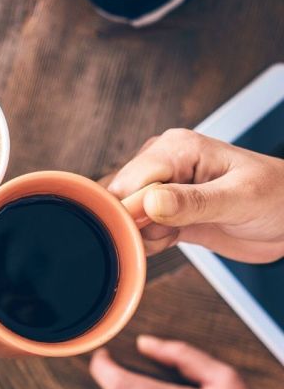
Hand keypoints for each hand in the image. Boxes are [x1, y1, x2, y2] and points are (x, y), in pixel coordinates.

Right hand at [105, 128, 283, 261]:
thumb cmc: (279, 198)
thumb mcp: (241, 199)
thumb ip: (194, 202)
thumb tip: (150, 203)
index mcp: (178, 148)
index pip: (131, 179)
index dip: (132, 209)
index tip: (151, 230)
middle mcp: (163, 162)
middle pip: (120, 197)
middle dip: (136, 224)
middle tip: (170, 233)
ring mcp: (161, 186)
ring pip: (124, 215)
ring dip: (143, 234)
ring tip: (176, 234)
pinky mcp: (163, 209)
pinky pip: (137, 227)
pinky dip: (148, 241)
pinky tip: (173, 238)